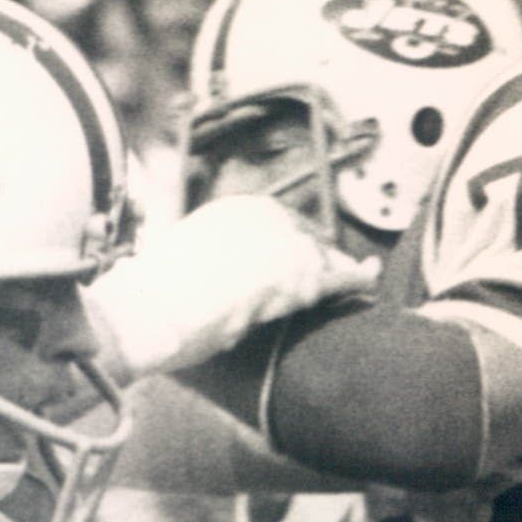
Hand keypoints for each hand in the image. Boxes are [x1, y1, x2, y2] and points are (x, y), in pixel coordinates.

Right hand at [88, 192, 373, 380]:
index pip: (278, 225)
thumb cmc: (150, 300)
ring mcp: (282, 242)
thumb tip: (196, 277)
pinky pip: (338, 276)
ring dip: (333, 273)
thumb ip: (200, 261)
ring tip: (352, 279)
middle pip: (304, 240)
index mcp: (233, 210)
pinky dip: (357, 278)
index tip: (291, 260)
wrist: (151, 311)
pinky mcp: (297, 276)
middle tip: (321, 279)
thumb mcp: (174, 262)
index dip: (289, 246)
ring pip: (321, 260)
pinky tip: (371, 276)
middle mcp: (263, 216)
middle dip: (314, 261)